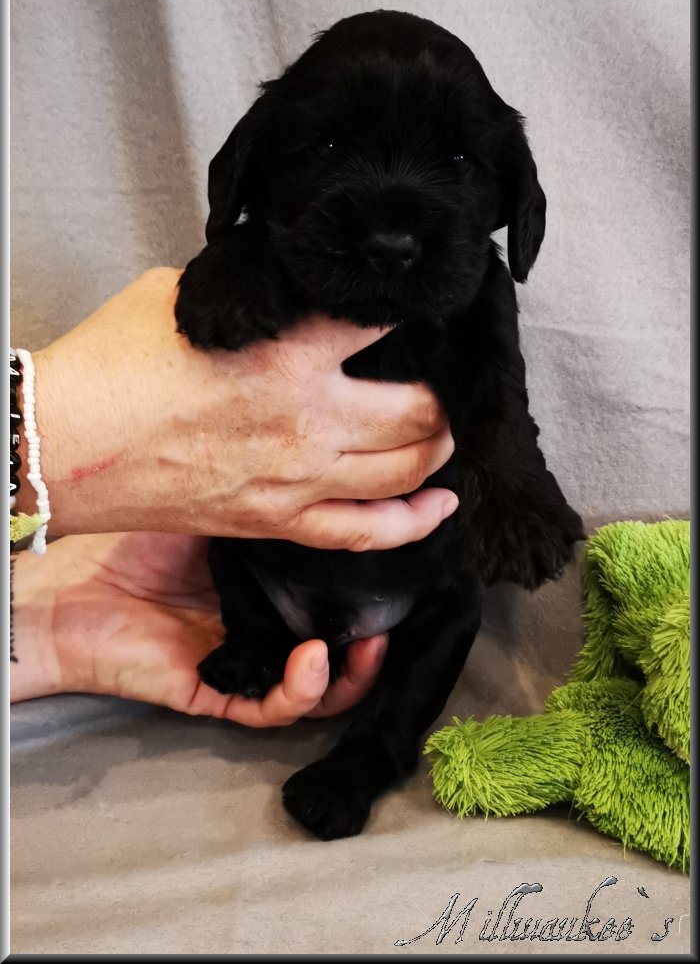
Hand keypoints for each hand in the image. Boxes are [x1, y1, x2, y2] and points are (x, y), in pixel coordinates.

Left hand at [10, 532, 388, 725]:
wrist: (69, 593)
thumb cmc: (135, 548)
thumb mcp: (214, 513)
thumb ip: (265, 507)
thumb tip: (322, 478)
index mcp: (267, 591)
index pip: (332, 598)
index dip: (370, 587)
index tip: (400, 557)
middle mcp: (263, 631)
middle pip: (336, 649)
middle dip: (376, 639)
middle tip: (399, 609)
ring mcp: (244, 667)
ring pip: (316, 690)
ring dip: (351, 675)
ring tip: (370, 646)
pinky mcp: (217, 694)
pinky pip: (270, 709)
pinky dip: (301, 691)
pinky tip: (313, 661)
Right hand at [21, 267, 456, 547]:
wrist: (64, 445)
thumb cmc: (112, 365)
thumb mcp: (190, 295)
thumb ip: (257, 289)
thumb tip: (291, 282)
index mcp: (290, 351)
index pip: (386, 320)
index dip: (416, 309)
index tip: (424, 305)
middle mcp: (308, 419)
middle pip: (421, 409)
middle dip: (445, 391)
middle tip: (447, 376)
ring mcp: (298, 479)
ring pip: (407, 471)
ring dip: (440, 448)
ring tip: (445, 429)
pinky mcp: (278, 520)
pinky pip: (365, 534)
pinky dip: (414, 522)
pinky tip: (440, 506)